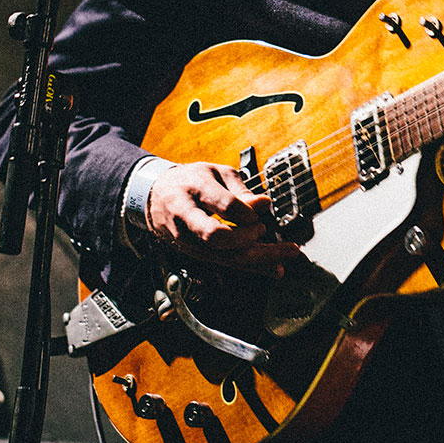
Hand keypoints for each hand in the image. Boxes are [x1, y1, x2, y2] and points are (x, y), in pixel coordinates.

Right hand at [145, 162, 304, 274]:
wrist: (155, 196)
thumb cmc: (190, 181)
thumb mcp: (216, 173)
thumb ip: (241, 190)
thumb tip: (265, 204)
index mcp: (194, 189)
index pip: (224, 205)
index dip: (247, 212)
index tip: (259, 210)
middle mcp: (186, 217)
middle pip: (218, 237)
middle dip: (248, 238)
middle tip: (263, 230)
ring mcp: (187, 240)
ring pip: (223, 256)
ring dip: (259, 259)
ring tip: (288, 253)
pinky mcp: (194, 253)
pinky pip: (225, 263)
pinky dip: (253, 267)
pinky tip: (275, 268)